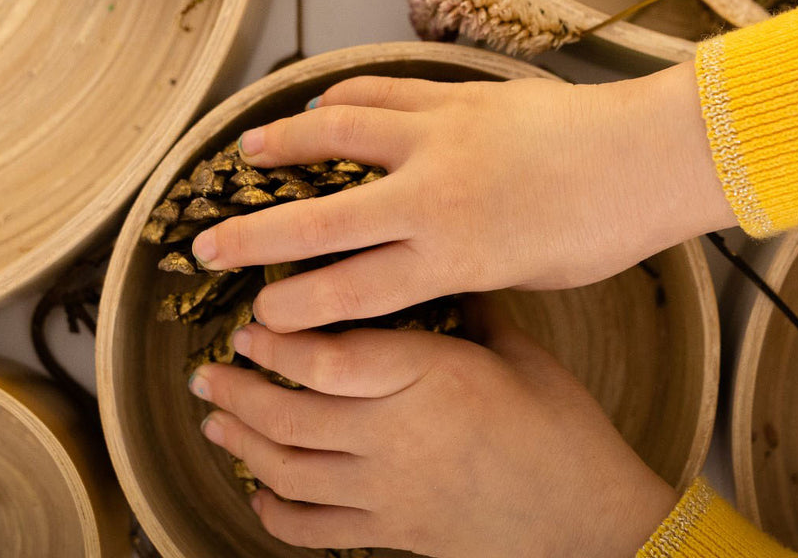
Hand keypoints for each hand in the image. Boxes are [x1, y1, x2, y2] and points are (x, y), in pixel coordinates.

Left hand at [188, 304, 678, 556]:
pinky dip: (277, 514)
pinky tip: (259, 493)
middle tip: (207, 372)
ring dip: (242, 445)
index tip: (249, 324)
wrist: (591, 522)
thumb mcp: (520, 354)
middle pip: (290, 416)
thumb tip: (435, 267)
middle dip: (237, 393)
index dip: (276, 342)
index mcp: (429, 379)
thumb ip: (468, 310)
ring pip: (290, 471)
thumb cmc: (563, 430)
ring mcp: (390, 493)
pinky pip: (315, 531)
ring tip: (215, 421)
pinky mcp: (394, 533)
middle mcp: (397, 436)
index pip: (326, 359)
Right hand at [191, 61, 733, 331]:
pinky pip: (382, 92)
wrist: (647, 155)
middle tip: (205, 247)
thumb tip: (420, 266)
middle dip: (254, 239)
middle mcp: (431, 198)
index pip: (352, 294)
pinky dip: (344, 96)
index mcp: (453, 257)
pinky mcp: (454, 96)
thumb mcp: (525, 276)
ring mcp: (438, 137)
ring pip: (338, 137)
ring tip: (246, 150)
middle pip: (321, 223)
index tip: (259, 319)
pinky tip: (323, 101)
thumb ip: (462, 271)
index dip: (297, 312)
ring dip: (285, 143)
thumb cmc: (600, 227)